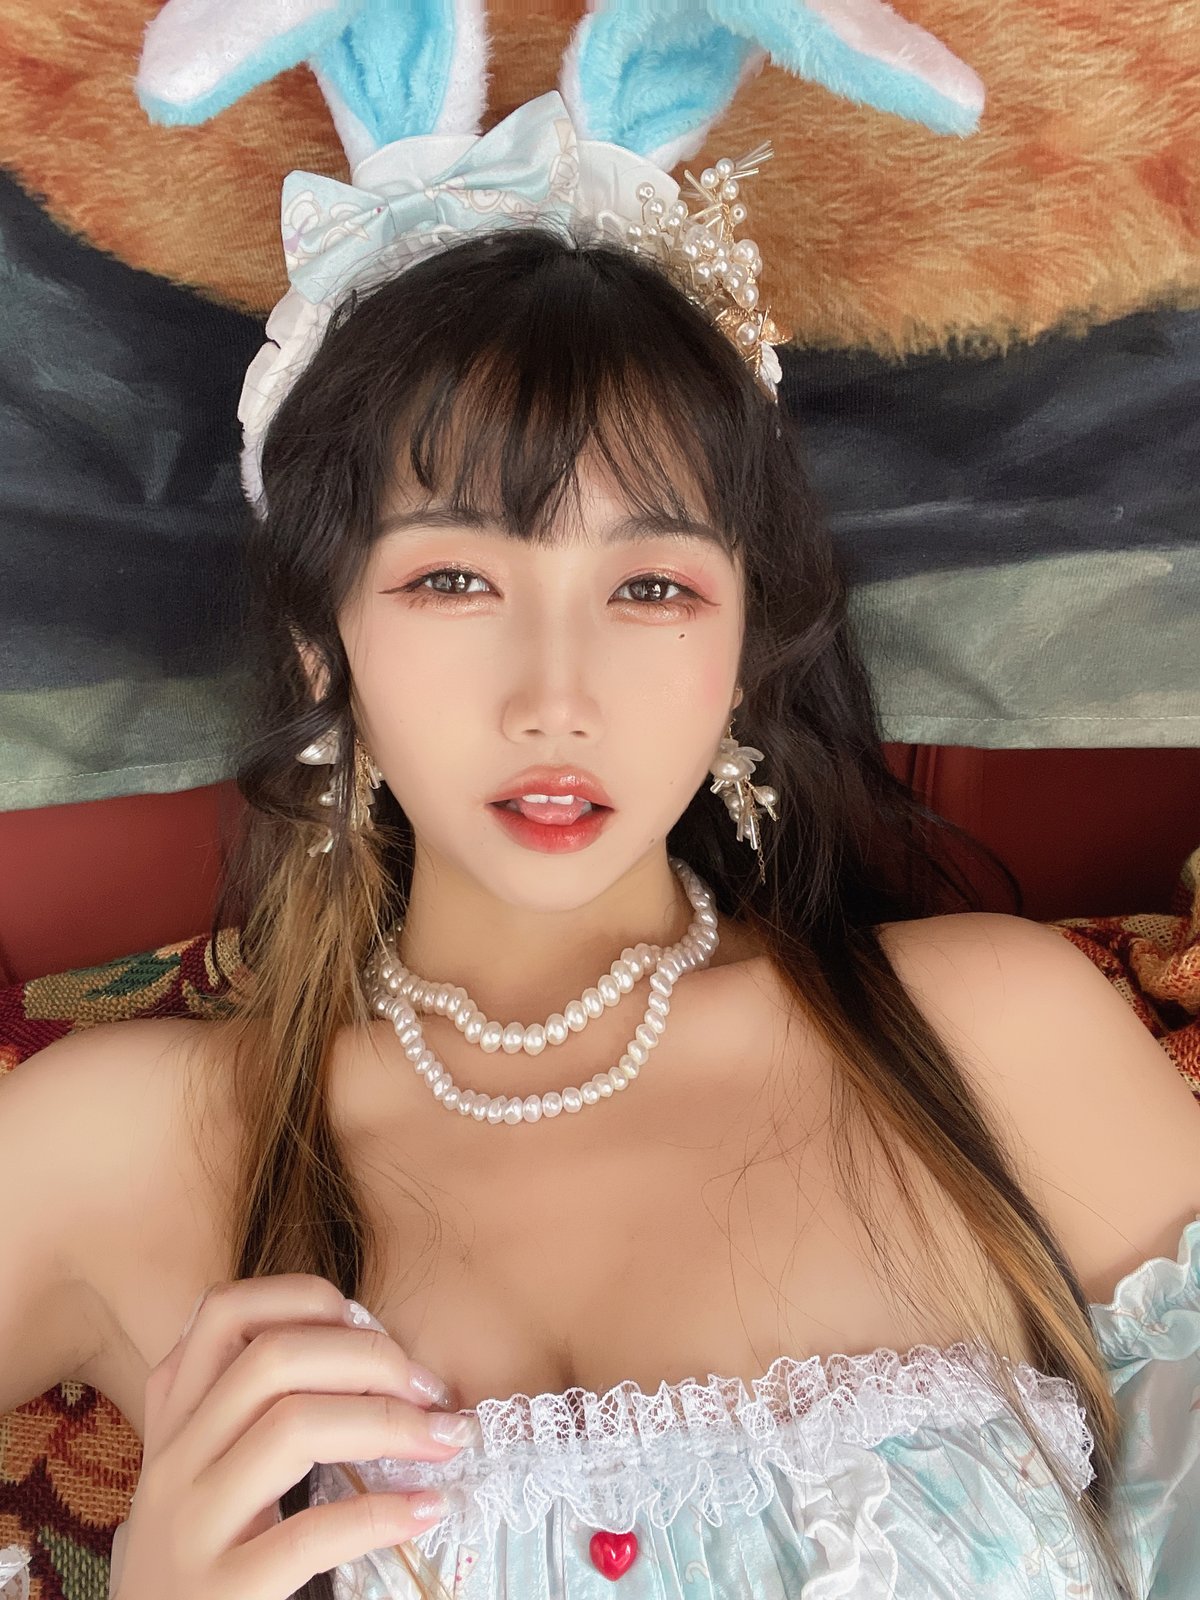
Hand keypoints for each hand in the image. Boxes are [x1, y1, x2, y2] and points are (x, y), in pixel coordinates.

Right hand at [111, 1276, 479, 1599]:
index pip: (224, 1312)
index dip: (305, 1298)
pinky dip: (381, 1515)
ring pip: (291, 1427)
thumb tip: (375, 1355)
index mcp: (172, 1421)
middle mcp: (171, 1462)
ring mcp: (189, 1528)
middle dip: (369, 1357)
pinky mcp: (219, 1593)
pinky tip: (426, 1510)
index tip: (366, 1323)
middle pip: (273, 1359)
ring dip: (388, 1422)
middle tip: (430, 1388)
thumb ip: (250, 1410)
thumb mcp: (204, 1472)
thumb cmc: (202, 1558)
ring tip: (445, 1439)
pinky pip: (309, 1534)